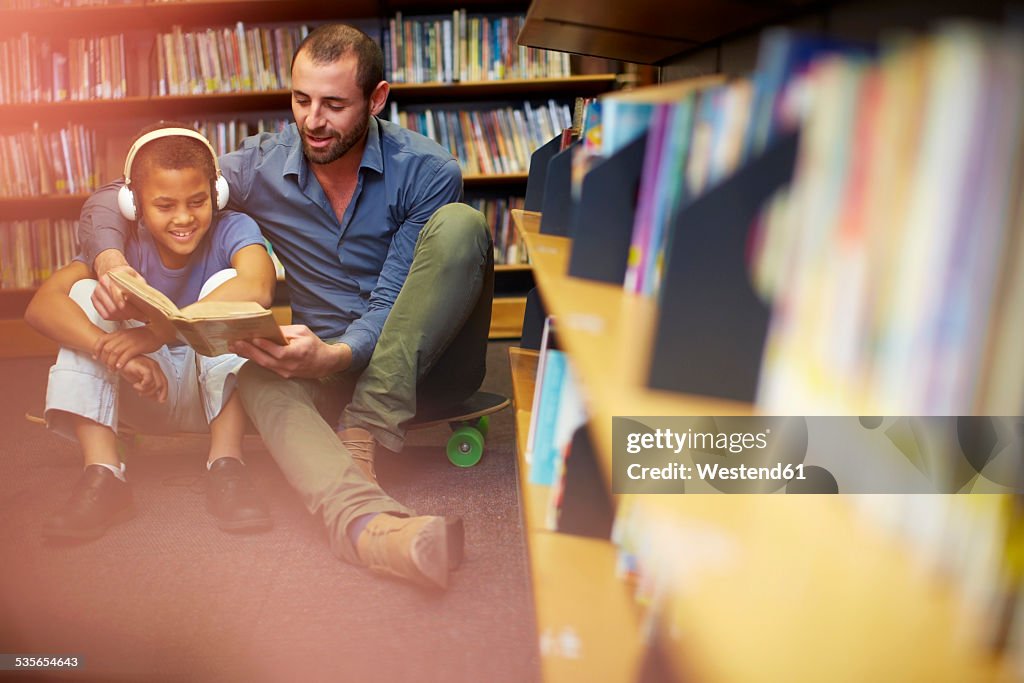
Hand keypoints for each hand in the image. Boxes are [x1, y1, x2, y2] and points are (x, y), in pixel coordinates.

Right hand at [92, 256, 145, 321]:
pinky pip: (104, 315)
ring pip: (110, 313)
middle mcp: (102, 285)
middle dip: (129, 315)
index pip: (121, 299)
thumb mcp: (136, 276)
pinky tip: (122, 315)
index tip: (142, 314)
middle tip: (140, 317)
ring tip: (132, 316)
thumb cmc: (125, 274)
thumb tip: (149, 300)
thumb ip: (141, 287)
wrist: (112, 270)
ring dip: (123, 317)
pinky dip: (115, 318)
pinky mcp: (94, 300)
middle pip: (115, 308)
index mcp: (112, 278)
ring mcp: (97, 293)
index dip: (133, 310)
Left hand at [94, 327, 162, 370]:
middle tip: (106, 366)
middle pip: (107, 348)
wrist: (156, 332)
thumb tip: (107, 346)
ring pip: (115, 353)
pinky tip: (120, 367)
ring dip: (111, 363)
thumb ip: (117, 339)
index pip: (102, 340)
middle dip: (104, 359)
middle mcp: (122, 336)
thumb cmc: (141, 335)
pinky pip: (126, 355)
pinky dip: (121, 362)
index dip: (96, 349)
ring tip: (112, 370)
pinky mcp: (138, 347)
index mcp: (118, 333)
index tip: (95, 357)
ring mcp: (130, 341)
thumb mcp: (126, 334)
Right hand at [119, 356, 167, 401]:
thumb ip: (147, 387)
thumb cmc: (128, 368)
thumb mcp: (139, 380)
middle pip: (162, 384)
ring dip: (145, 390)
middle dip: (153, 393)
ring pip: (156, 384)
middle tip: (141, 394)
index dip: (164, 393)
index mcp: (156, 369)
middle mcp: (155, 367)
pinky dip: (143, 385)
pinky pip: (149, 379)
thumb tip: (155, 397)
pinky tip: (135, 385)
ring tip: (136, 388)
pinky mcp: (143, 366)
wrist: (117, 360)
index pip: (164, 382)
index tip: (161, 401)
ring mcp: (150, 366)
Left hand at [230, 324, 350, 378]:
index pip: (279, 351)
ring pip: (264, 364)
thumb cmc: (314, 345)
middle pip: (266, 360)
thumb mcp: (302, 332)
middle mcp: (290, 366)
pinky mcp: (283, 375)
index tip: (253, 339)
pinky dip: (255, 359)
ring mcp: (286, 373)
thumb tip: (267, 329)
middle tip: (236, 343)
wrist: (325, 363)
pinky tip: (245, 353)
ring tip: (235, 347)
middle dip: (250, 351)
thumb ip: (285, 331)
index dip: (265, 346)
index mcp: (298, 353)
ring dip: (248, 356)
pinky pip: (266, 366)